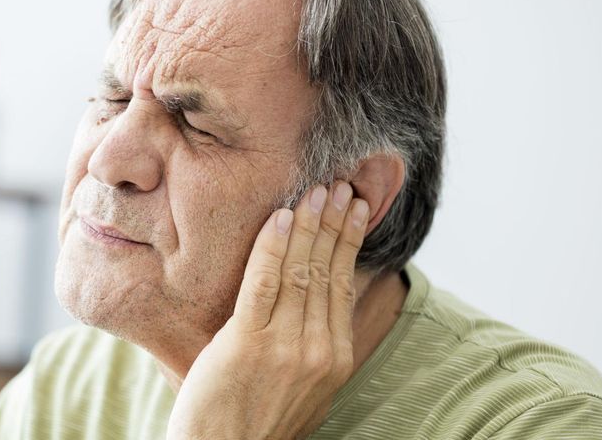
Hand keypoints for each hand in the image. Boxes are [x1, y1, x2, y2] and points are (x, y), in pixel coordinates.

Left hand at [165, 180, 369, 439]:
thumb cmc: (257, 421)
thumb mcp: (306, 388)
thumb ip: (317, 346)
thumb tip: (326, 302)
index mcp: (335, 358)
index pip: (343, 284)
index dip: (347, 241)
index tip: (353, 209)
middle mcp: (318, 349)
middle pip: (327, 270)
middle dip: (334, 223)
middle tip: (338, 185)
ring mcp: (285, 346)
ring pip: (301, 271)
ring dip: (309, 225)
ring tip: (316, 191)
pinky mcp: (248, 343)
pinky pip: (264, 284)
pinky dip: (274, 247)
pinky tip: (281, 218)